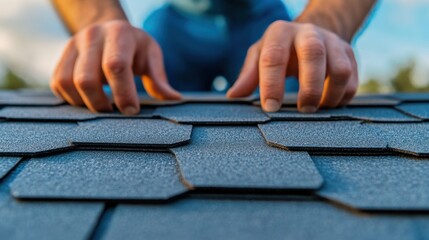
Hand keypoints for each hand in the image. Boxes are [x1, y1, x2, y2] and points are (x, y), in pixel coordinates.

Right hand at [51, 20, 180, 114]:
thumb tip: (175, 99)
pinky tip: (88, 100)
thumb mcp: (151, 56)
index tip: (132, 111)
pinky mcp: (60, 59)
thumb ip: (159, 78)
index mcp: (119, 34)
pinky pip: (58, 85)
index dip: (123, 93)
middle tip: (115, 112)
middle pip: (87, 79)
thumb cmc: (134, 47)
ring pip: (68, 84)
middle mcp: (92, 36)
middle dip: (101, 104)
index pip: (116, 66)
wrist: (107, 30)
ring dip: (85, 104)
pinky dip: (72, 99)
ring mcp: (72, 46)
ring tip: (102, 107)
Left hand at [227, 20, 357, 112]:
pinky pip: (352, 80)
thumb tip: (233, 95)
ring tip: (317, 108)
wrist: (310, 34)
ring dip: (329, 95)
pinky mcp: (349, 54)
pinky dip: (342, 97)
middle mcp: (308, 33)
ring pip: (340, 69)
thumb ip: (248, 75)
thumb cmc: (279, 50)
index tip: (270, 107)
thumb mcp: (259, 56)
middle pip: (314, 55)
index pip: (274, 56)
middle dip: (309, 88)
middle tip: (302, 110)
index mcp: (280, 33)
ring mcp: (332, 42)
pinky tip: (329, 104)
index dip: (271, 84)